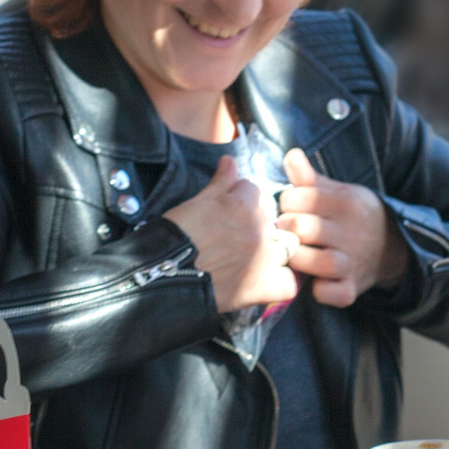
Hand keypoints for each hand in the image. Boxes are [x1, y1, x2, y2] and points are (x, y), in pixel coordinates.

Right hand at [165, 157, 298, 312]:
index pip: (254, 191)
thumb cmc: (174, 235)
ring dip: (275, 250)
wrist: (160, 274)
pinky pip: (288, 285)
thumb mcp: (196, 202)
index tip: (227, 213)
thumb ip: (220, 182)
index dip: (240, 200)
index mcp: (244, 205)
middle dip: (258, 225)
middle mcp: (259, 230)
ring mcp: (264, 260)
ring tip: (251, 259)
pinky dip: (280, 284)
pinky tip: (266, 282)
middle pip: (271, 219)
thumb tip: (230, 160)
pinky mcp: (261, 288)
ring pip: (288, 247)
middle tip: (234, 239)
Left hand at [277, 147, 405, 308]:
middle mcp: (351, 232)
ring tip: (295, 254)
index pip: (298, 198)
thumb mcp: (338, 192)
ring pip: (316, 261)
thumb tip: (291, 155)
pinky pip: (331, 294)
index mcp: (346, 202)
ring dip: (298, 260)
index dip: (286, 203)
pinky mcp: (352, 288)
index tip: (289, 209)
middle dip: (285, 230)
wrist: (393, 246)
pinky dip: (320, 291)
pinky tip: (314, 281)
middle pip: (301, 228)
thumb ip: (310, 179)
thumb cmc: (353, 216)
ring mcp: (353, 262)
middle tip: (286, 233)